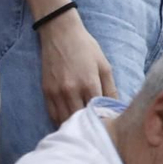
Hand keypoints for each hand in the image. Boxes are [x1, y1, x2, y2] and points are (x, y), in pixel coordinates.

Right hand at [33, 9, 113, 126]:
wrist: (60, 34)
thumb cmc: (86, 48)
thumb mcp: (104, 66)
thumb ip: (110, 88)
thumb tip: (116, 108)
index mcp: (88, 83)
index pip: (97, 111)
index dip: (103, 119)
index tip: (109, 124)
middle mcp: (70, 90)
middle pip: (80, 118)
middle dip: (89, 124)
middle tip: (97, 129)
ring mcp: (56, 92)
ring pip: (65, 119)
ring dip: (75, 125)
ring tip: (84, 128)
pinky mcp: (46, 92)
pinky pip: (53, 114)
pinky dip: (61, 120)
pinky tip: (70, 121)